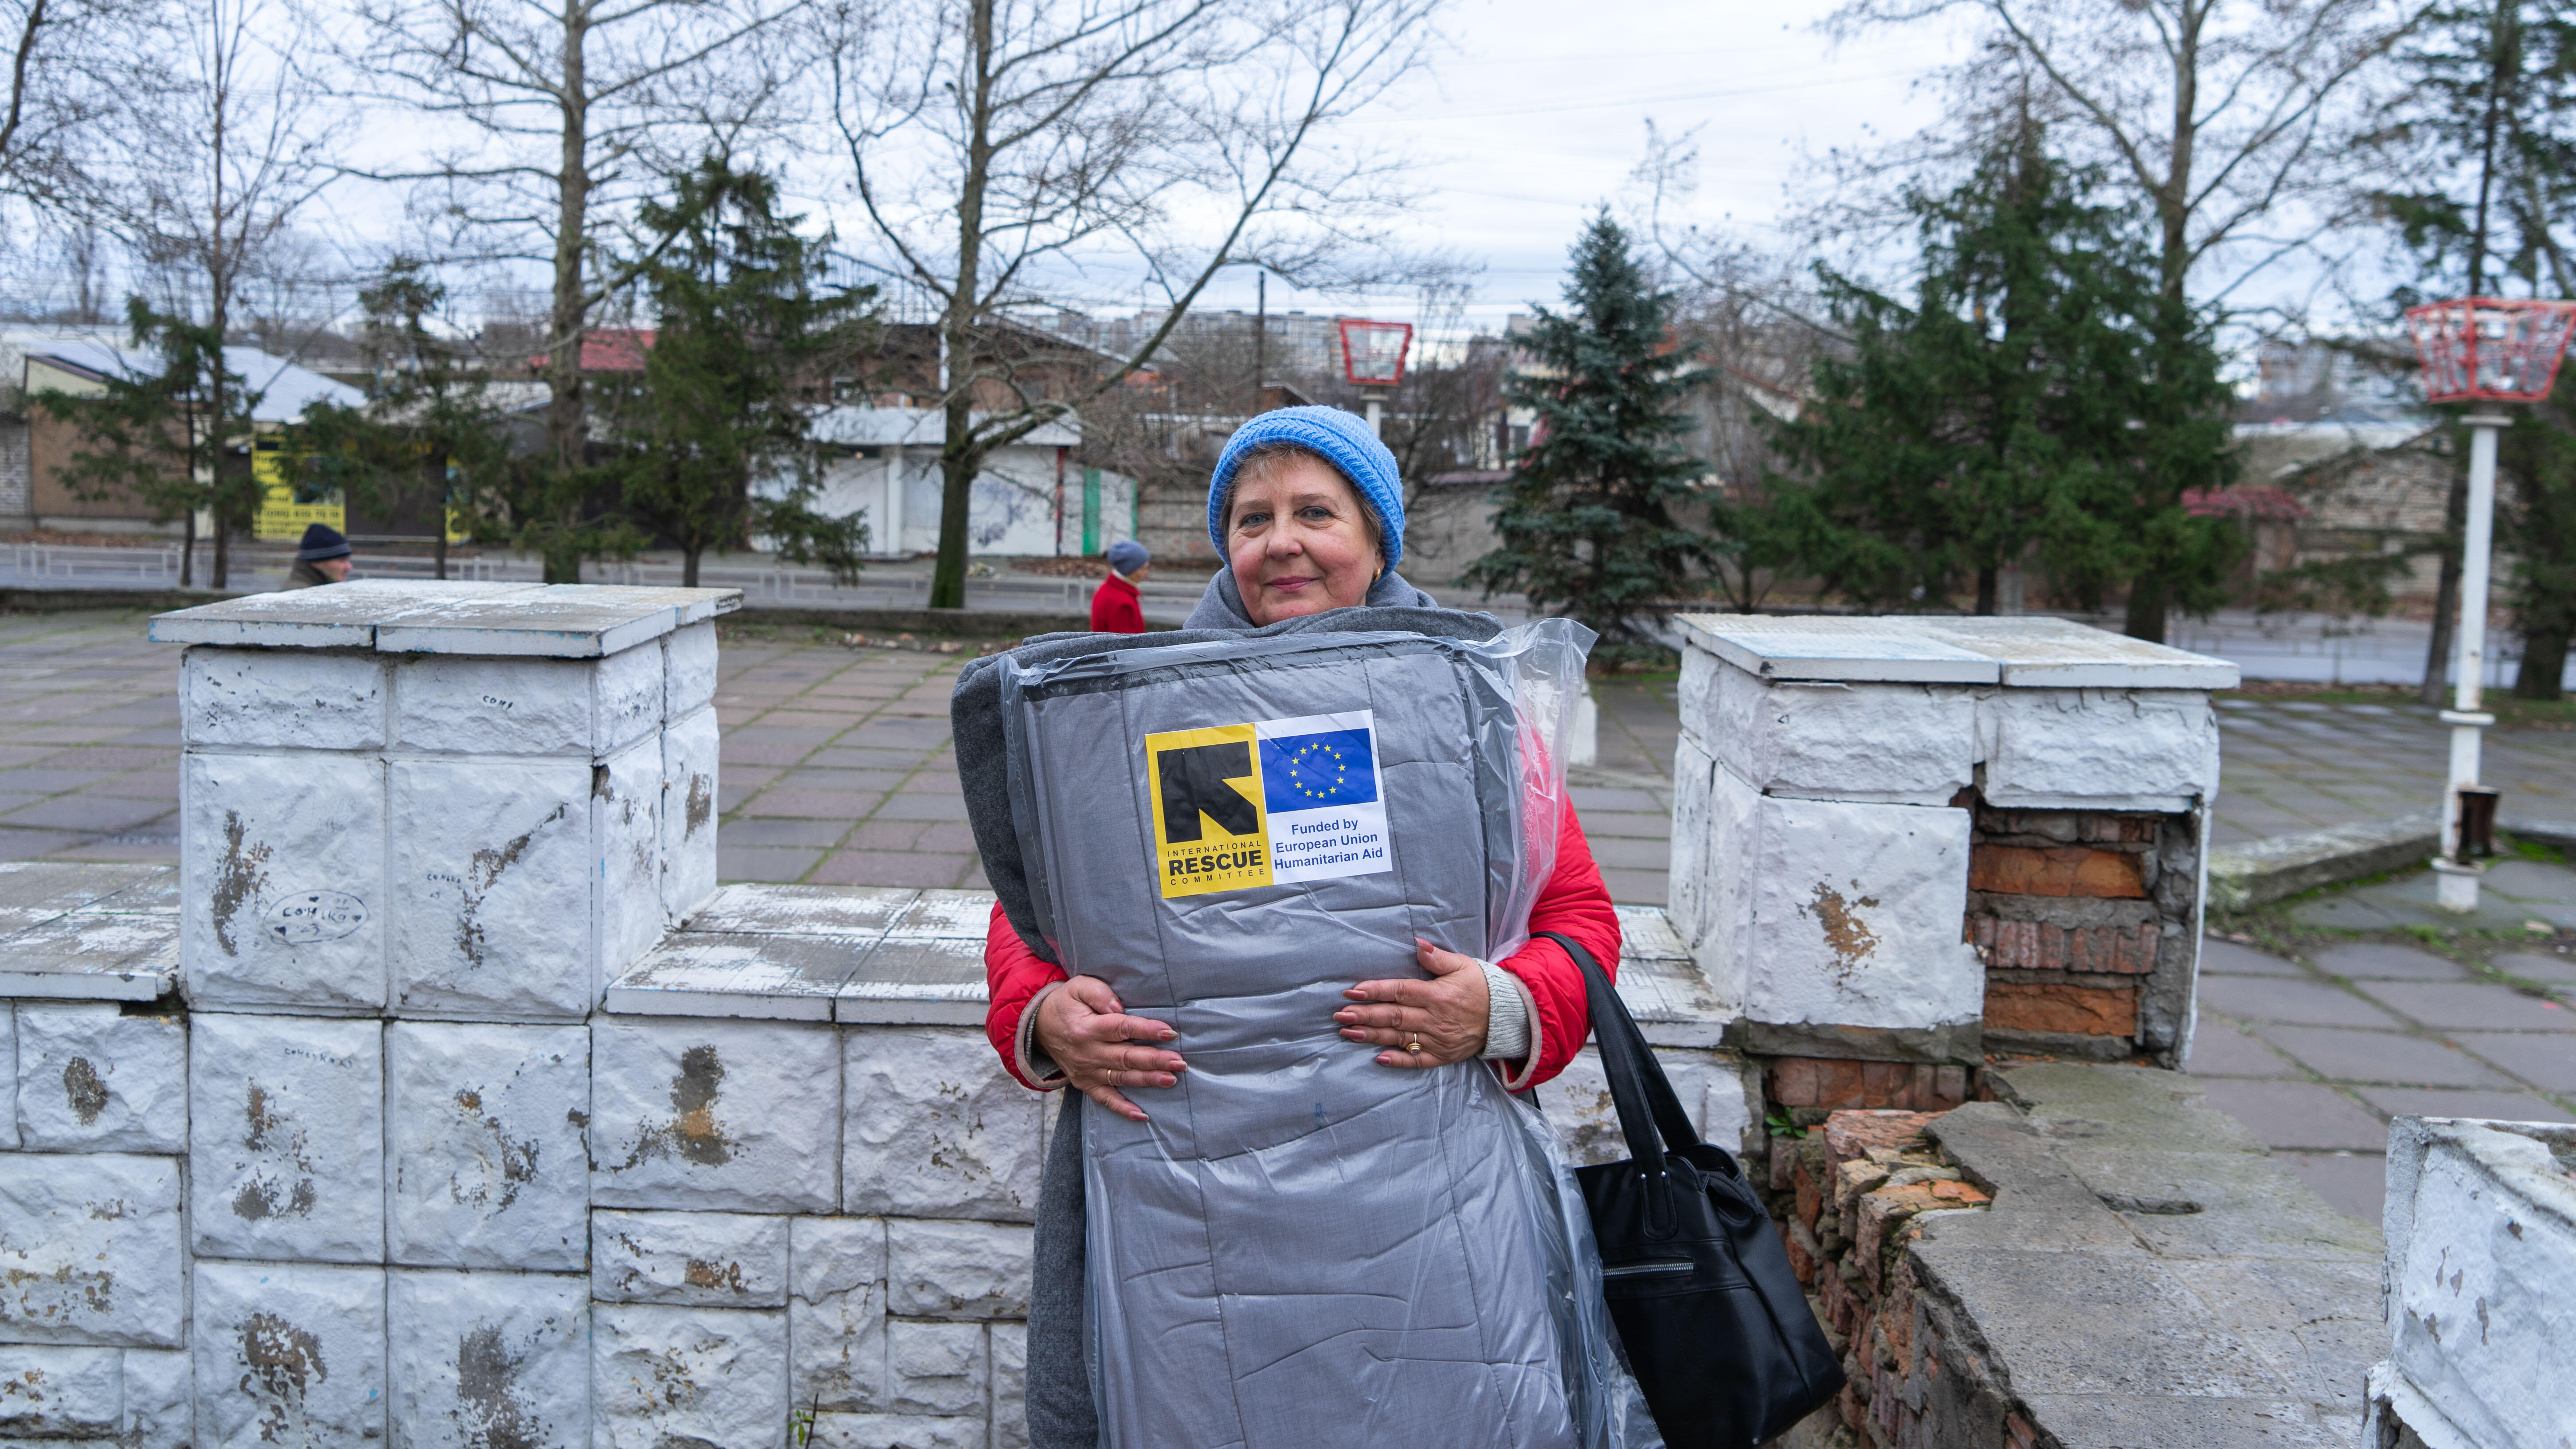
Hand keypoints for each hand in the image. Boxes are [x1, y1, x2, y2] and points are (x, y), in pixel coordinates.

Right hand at [1032, 976, 1183, 1121]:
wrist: (1039, 1027)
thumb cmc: (1066, 1004)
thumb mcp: (1077, 987)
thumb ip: (1099, 994)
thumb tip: (1118, 1008)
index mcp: (1087, 1028)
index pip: (1121, 1029)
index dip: (1146, 1031)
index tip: (1169, 1033)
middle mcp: (1087, 1053)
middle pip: (1126, 1057)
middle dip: (1155, 1060)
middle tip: (1179, 1062)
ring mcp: (1086, 1072)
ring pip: (1121, 1078)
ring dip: (1147, 1080)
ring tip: (1171, 1079)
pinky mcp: (1085, 1084)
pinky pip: (1105, 1099)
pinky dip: (1122, 1109)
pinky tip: (1142, 1115)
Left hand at [1336, 938, 1488, 1067]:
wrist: (1506, 1016)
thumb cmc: (1480, 986)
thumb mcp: (1462, 965)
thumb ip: (1437, 957)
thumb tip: (1417, 943)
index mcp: (1437, 995)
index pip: (1400, 992)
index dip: (1374, 991)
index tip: (1351, 991)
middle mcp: (1435, 1019)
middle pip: (1394, 1016)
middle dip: (1365, 1015)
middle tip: (1340, 1015)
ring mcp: (1438, 1040)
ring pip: (1400, 1038)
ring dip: (1372, 1036)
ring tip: (1348, 1033)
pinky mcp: (1443, 1055)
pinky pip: (1417, 1061)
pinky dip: (1399, 1061)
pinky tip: (1378, 1058)